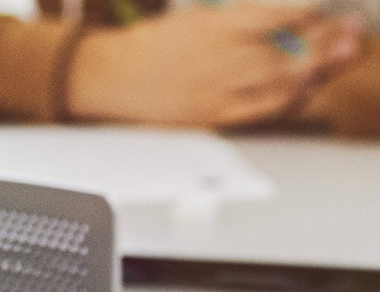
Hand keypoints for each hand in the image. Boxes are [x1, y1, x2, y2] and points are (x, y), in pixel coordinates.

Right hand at [68, 4, 365, 126]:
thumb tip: (284, 22)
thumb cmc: (152, 46)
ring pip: (282, 80)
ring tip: (333, 56)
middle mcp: (218, 60)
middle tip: (345, 33)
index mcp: (213, 28)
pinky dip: (289, 97)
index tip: (321, 9)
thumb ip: (240, 21)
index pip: (276, 15)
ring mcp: (217, 90)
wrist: (111, 77)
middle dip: (324, 40)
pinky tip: (302, 87)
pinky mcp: (213, 115)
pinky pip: (263, 109)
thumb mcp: (195, 20)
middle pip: (288, 50)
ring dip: (315, 67)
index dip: (307, 12)